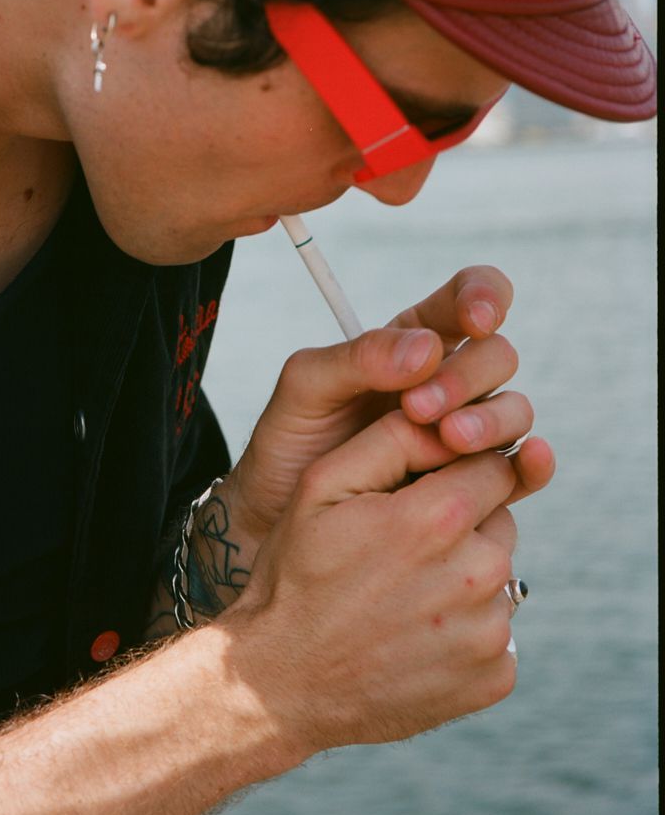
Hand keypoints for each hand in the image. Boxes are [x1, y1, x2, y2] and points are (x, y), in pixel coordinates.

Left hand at [219, 265, 553, 549]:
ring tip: (446, 440)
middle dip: (468, 376)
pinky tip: (528, 462)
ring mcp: (466, 432)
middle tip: (419, 408)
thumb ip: (358, 358)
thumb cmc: (290, 443)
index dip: (485, 297)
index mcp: (411, 342)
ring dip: (490, 420)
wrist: (280, 517)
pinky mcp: (476, 485)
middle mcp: (448, 382)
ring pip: (514, 409)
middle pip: (496, 356)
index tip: (475, 321)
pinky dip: (534, 463)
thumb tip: (428, 348)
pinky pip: (521, 468)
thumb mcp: (306, 387)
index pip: (470, 296)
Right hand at [223, 397, 550, 755]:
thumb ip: (390, 438)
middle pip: (501, 519)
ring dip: (464, 576)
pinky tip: (414, 634)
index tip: (423, 489)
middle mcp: (480, 575)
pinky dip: (465, 629)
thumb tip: (444, 415)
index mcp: (440, 517)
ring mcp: (491, 633)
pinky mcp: (495, 676)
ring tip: (401, 593)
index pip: (494, 465)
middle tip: (401, 547)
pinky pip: (498, 632)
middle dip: (463, 523)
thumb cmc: (296, 574)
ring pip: (499, 576)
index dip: (458, 470)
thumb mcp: (322, 486)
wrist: (280, 682)